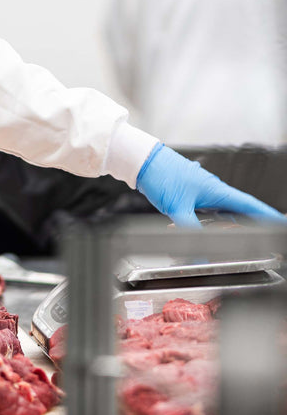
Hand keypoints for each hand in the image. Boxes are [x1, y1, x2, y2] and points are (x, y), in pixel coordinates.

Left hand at [136, 142, 285, 227]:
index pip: (250, 205)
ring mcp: (203, 191)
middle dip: (256, 222)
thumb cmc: (160, 174)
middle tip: (268, 234)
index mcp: (216, 191)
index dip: (268, 216)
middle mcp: (213, 190)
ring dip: (236, 222)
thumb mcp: (177, 207)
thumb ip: (189, 231)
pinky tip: (213, 227)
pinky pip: (211, 210)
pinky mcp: (192, 193)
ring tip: (248, 234)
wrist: (142, 160)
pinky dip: (217, 220)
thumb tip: (198, 253)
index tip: (282, 223)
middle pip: (242, 209)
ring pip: (226, 210)